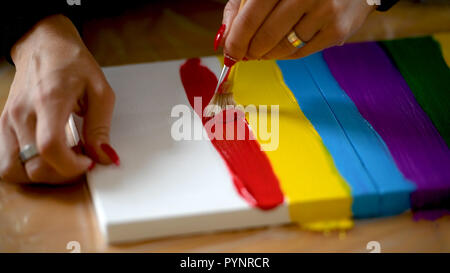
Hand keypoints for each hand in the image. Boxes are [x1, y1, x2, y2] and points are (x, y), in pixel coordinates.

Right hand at [0, 15, 116, 183]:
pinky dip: (28, 168)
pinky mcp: (4, 126)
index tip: (89, 161)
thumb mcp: (100, 91)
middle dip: (62, 174)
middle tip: (80, 160)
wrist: (43, 44)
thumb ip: (100, 128)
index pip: (50, 147)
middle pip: (33, 167)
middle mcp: (22, 114)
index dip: (71, 165)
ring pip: (13, 170)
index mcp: (49, 101)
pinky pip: (7, 161)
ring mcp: (8, 121)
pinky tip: (48, 155)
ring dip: (41, 176)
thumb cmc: (72, 63)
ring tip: (62, 160)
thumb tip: (105, 157)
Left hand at [219, 0, 375, 59]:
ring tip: (262, 49)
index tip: (230, 51)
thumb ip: (240, 7)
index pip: (251, 15)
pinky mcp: (337, 29)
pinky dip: (285, 55)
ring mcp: (325, 10)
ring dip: (266, 53)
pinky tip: (280, 48)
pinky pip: (300, 53)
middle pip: (266, 35)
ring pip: (283, 47)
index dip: (237, 38)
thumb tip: (225, 37)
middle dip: (250, 50)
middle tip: (244, 53)